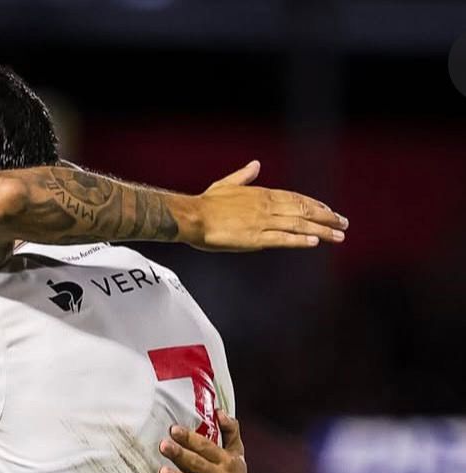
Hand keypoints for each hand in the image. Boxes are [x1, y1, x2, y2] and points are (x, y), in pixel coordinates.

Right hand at [190, 160, 346, 250]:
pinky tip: (315, 242)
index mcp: (262, 194)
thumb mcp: (228, 184)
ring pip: (299, 225)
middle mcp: (267, 207)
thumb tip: (256, 164)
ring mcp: (263, 223)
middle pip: (304, 211)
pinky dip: (300, 240)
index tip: (329, 211)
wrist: (193, 216)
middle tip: (344, 224)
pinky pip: (283, 239)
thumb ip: (245, 175)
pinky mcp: (255, 239)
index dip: (315, 204)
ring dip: (322, 230)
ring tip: (338, 236)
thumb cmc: (207, 203)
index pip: (296, 198)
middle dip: (327, 217)